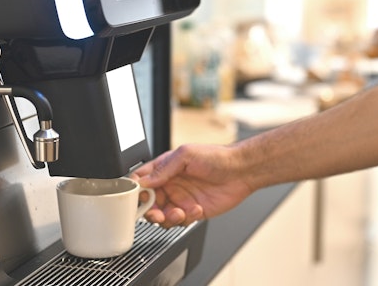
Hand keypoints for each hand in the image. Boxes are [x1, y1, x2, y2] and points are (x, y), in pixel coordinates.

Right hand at [131, 144, 253, 227]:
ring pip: (163, 216)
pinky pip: (181, 221)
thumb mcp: (186, 155)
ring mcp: (181, 199)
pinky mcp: (193, 212)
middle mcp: (171, 185)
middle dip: (150, 211)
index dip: (136, 191)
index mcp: (165, 168)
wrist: (241, 171)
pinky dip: (186, 219)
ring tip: (179, 212)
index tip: (138, 198)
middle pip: (149, 203)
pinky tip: (197, 209)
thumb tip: (144, 181)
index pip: (142, 181)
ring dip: (168, 218)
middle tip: (156, 213)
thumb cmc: (217, 157)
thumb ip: (163, 168)